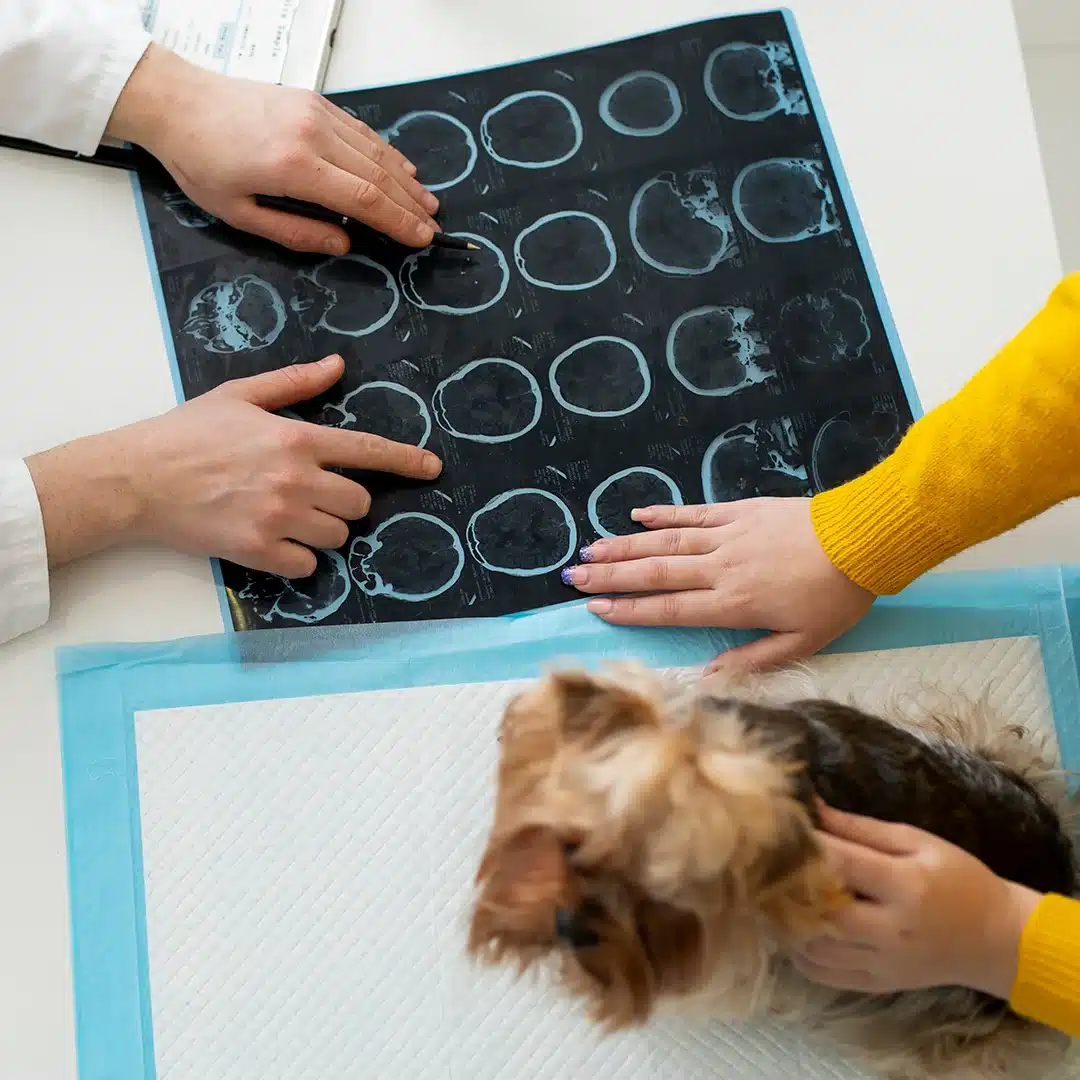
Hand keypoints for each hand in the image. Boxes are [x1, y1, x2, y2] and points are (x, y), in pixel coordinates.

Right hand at [26, 355, 441, 575]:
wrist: (137, 478)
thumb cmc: (187, 433)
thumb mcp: (240, 395)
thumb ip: (295, 383)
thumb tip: (338, 365)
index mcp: (296, 438)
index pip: (366, 451)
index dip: (405, 461)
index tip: (432, 469)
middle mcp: (296, 479)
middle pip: (358, 504)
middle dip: (345, 502)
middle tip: (312, 495)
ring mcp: (279, 518)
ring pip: (338, 537)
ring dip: (323, 531)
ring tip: (288, 517)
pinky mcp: (258, 550)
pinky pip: (308, 566)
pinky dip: (299, 558)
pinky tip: (274, 542)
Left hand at [108, 45, 439, 252]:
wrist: (177, 102)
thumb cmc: (201, 161)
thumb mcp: (239, 213)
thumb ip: (296, 233)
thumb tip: (343, 244)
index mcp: (294, 168)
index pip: (364, 199)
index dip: (398, 222)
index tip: (421, 239)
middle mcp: (311, 135)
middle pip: (378, 175)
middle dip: (410, 205)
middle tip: (433, 227)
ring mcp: (315, 113)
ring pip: (375, 150)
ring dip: (405, 179)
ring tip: (427, 202)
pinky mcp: (313, 101)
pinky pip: (361, 132)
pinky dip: (386, 152)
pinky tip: (402, 169)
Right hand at [561, 499, 873, 671]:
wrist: (863, 539)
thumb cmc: (836, 597)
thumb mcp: (803, 643)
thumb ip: (753, 660)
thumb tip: (707, 675)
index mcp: (733, 604)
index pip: (669, 609)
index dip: (629, 609)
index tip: (596, 607)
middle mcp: (720, 568)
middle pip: (656, 573)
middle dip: (612, 576)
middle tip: (574, 576)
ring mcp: (727, 536)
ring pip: (666, 542)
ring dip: (626, 546)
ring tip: (592, 548)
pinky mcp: (740, 511)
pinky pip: (694, 513)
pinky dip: (664, 514)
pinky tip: (637, 516)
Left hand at [792, 806, 1040, 999]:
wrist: (997, 940)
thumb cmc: (959, 880)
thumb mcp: (918, 842)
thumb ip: (862, 828)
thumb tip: (813, 808)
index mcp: (906, 887)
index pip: (842, 864)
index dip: (807, 846)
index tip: (782, 830)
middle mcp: (892, 930)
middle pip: (823, 912)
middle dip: (790, 888)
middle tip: (770, 867)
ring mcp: (883, 963)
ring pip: (816, 949)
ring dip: (788, 922)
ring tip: (776, 896)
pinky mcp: (877, 985)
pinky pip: (824, 975)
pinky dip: (800, 953)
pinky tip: (794, 928)